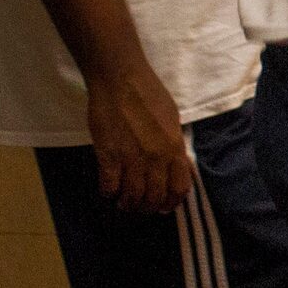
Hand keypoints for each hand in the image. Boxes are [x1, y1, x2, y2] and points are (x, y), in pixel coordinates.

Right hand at [87, 66, 193, 213]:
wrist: (121, 80)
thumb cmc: (149, 95)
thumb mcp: (172, 120)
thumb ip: (173, 144)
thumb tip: (175, 164)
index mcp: (174, 148)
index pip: (179, 187)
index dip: (171, 202)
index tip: (163, 207)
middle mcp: (156, 158)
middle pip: (154, 197)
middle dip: (147, 207)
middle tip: (139, 206)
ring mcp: (132, 158)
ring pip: (132, 196)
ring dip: (127, 203)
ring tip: (123, 202)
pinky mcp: (108, 155)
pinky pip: (109, 186)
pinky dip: (108, 192)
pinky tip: (108, 190)